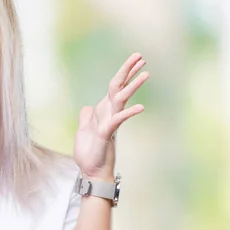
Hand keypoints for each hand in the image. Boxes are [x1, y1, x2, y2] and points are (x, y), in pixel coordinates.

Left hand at [73, 53, 148, 179]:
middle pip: (119, 87)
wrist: (91, 173)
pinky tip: (140, 107)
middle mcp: (109, 114)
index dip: (123, 73)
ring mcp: (110, 122)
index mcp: (103, 111)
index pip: (114, 87)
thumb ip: (86, 118)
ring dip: (133, 85)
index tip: (135, 59)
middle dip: (128, 71)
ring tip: (146, 72)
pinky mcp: (107, 133)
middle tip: (141, 56)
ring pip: (121, 99)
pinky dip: (127, 113)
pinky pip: (117, 120)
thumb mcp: (83, 132)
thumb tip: (87, 107)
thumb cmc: (89, 155)